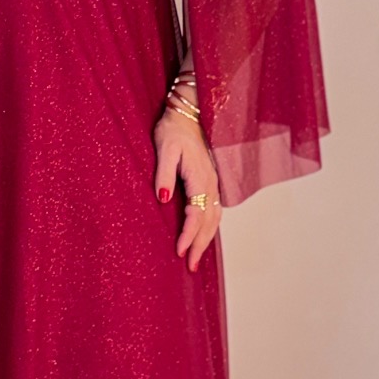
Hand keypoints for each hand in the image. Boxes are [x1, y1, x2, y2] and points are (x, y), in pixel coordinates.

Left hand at [153, 106, 222, 270]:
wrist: (189, 112)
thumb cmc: (173, 129)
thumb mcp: (164, 148)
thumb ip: (163, 173)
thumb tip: (162, 198)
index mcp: (199, 177)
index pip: (197, 213)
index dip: (189, 235)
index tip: (179, 252)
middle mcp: (211, 182)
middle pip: (209, 221)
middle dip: (200, 245)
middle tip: (189, 266)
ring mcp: (213, 182)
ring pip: (215, 217)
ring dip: (206, 239)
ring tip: (196, 258)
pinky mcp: (210, 181)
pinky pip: (214, 209)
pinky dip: (210, 227)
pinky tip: (202, 235)